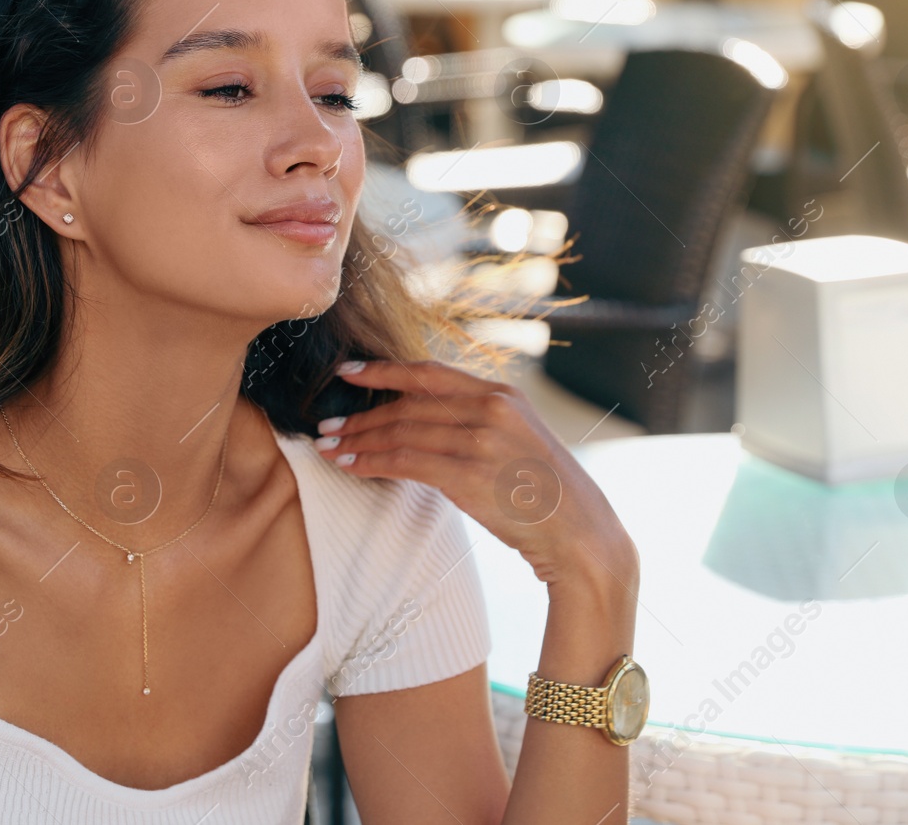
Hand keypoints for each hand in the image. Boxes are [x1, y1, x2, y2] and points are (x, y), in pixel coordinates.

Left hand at [316, 358, 639, 600]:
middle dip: (360, 416)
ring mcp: (483, 442)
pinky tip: (349, 466)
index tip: (346, 373)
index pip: (429, 373)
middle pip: (408, 406)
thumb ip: (479, 423)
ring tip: (328, 448)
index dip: (382, 370)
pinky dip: (371, 463)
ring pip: (401, 433)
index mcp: (503, 395)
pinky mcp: (471, 476)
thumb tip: (423, 421)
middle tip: (326, 424)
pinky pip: (406, 463)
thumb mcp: (519, 440)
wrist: (581, 536)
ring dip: (357, 441)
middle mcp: (493, 409)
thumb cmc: (546, 495)